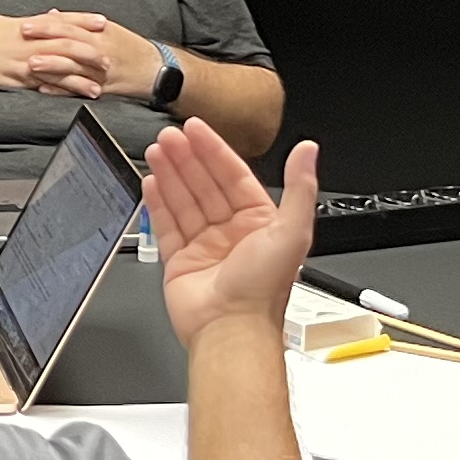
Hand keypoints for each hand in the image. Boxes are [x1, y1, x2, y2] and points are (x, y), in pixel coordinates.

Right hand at [0, 15, 97, 94]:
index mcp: (25, 25)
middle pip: (67, 45)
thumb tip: (42, 21)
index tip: (102, 22)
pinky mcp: (15, 79)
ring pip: (59, 68)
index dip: (83, 21)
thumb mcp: (0, 23)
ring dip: (81, 77)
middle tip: (109, 58)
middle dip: (90, 52)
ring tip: (98, 85)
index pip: (61, 21)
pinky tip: (72, 97)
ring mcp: (22, 61)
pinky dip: (61, 91)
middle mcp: (28, 42)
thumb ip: (24, 25)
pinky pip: (43, 85)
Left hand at [25, 9, 166, 100]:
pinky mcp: (101, 87)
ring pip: (72, 66)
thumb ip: (78, 23)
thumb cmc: (128, 47)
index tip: (26, 23)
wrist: (155, 70)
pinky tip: (44, 88)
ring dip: (51, 65)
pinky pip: (78, 88)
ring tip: (31, 64)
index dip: (47, 24)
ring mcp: (99, 70)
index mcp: (99, 33)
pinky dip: (60, 89)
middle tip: (23, 38)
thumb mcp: (107, 29)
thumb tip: (52, 14)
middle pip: (69, 42)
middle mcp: (99, 49)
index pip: (69, 25)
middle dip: (45, 40)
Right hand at [141, 120, 317, 349]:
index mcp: (260, 224)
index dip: (214, 150)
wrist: (231, 329)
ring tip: (156, 150)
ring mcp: (205, 247)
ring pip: (184, 201)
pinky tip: (151, 182)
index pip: (234, 176)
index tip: (197, 130)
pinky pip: (166, 225)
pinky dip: (157, 203)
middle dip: (187, 158)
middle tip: (169, 136)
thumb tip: (308, 152)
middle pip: (205, 185)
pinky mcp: (180, 262)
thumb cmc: (263, 290)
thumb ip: (299, 188)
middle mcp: (232, 234)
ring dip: (170, 174)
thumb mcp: (292, 231)